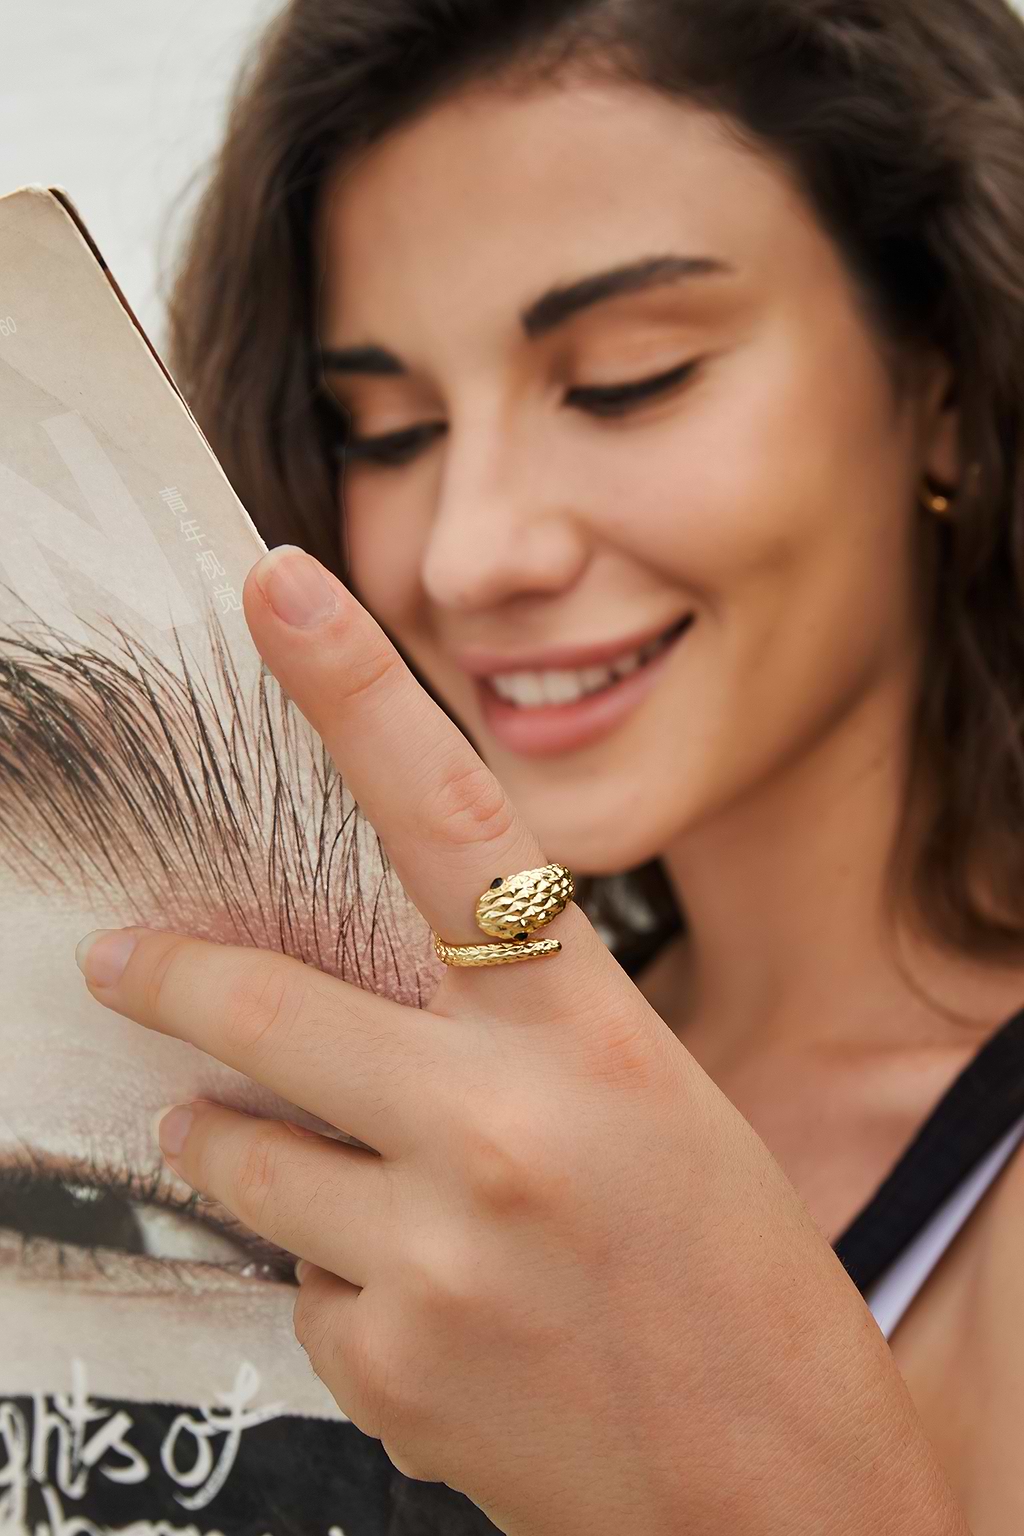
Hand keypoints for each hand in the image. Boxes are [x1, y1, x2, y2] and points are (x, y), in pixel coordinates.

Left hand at [76, 546, 964, 1535]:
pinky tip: (420, 1303)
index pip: (451, 815)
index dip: (354, 688)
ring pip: (240, 1149)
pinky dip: (331, 1274)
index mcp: (594, 1036)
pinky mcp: (383, 1365)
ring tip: (299, 1160)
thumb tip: (345, 1005)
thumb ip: (510, 1040)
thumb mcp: (655, 1105)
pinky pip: (298, 1281)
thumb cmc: (736, 1282)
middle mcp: (500, 1128)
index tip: (278, 594)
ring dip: (238, 1138)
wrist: (779, 1497)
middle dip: (171, 973)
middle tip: (122, 958)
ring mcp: (429, 1254)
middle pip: (264, 997)